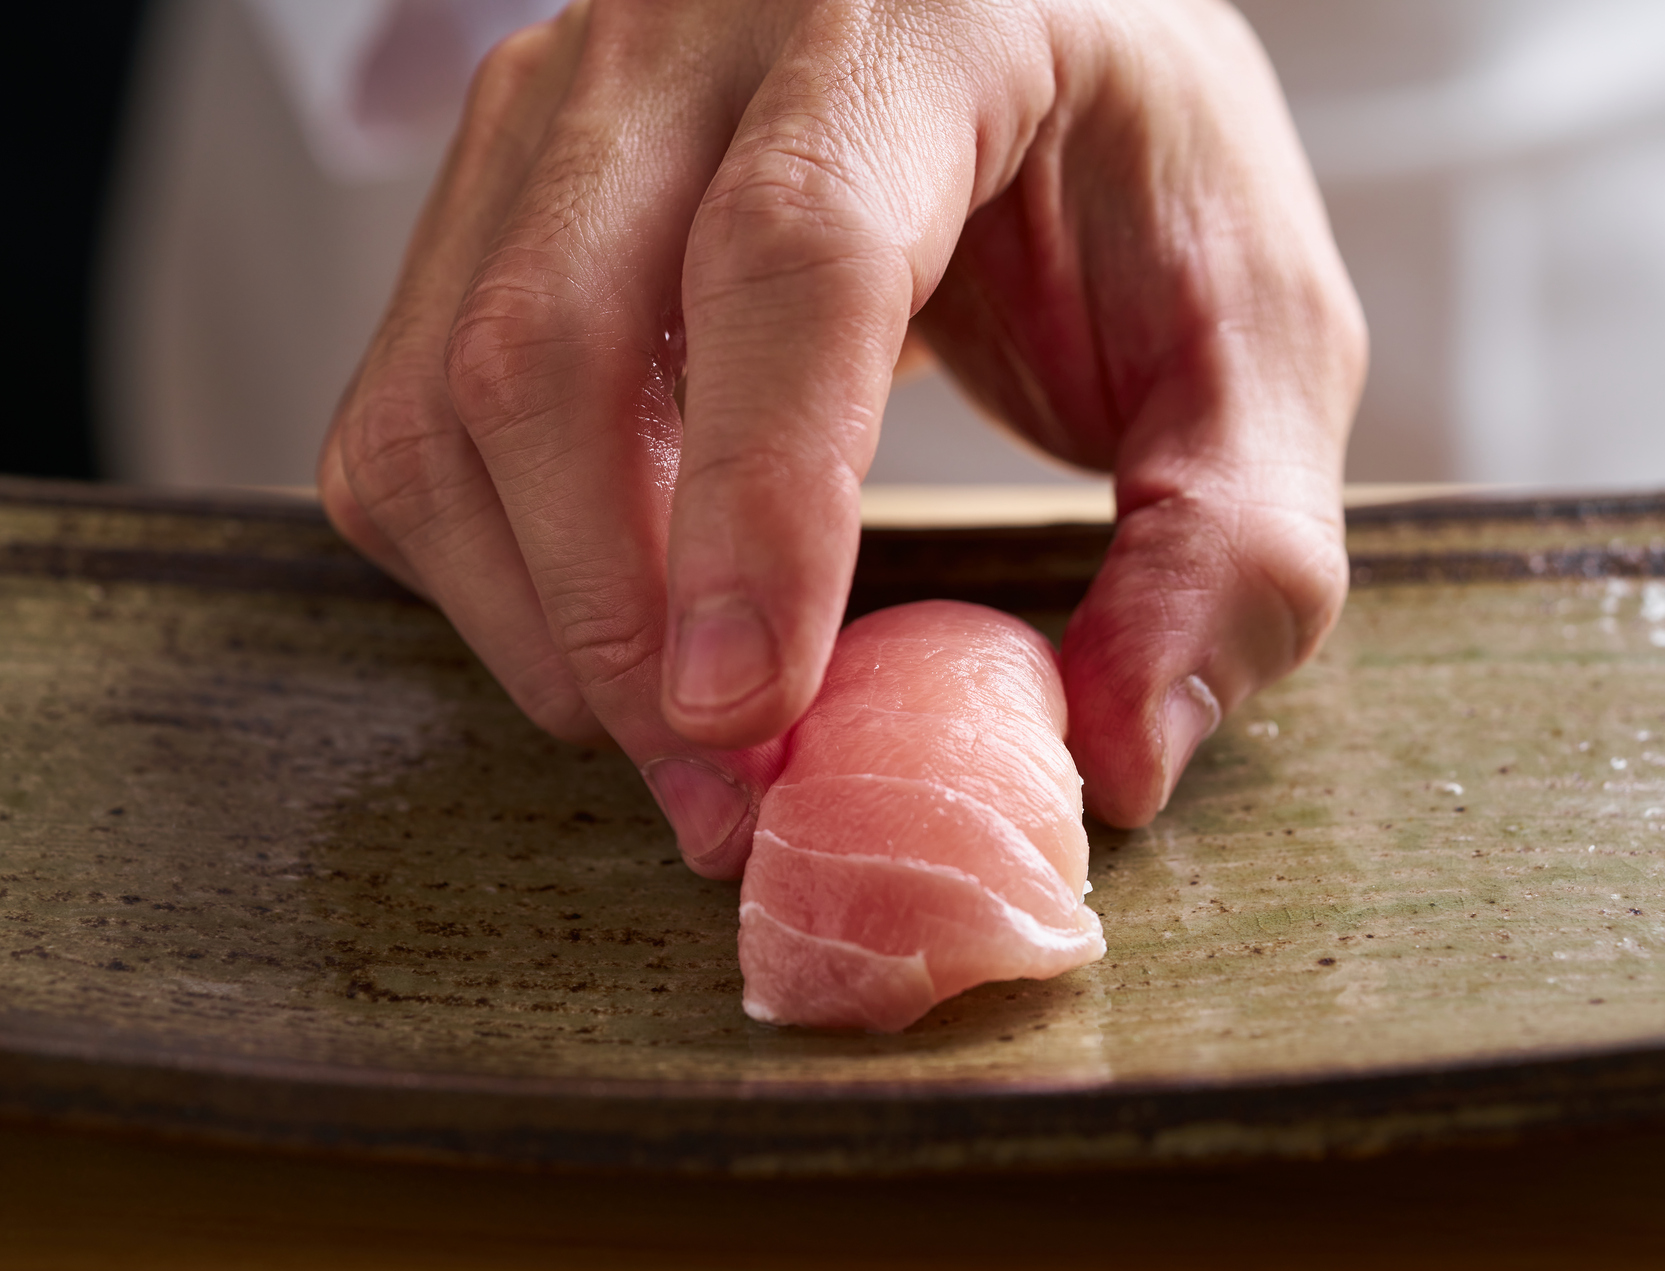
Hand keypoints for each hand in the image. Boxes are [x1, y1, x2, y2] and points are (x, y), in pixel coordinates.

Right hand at [318, 0, 1364, 872]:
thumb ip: (1236, 542)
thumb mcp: (1259, 339)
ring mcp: (558, 107)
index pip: (791, 255)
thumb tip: (1119, 757)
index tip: (750, 716)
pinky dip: (484, 573)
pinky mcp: (484, 195)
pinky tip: (616, 630)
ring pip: (444, 397)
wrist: (1014, 38)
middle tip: (730, 798)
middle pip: (552, 339)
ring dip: (542, 620)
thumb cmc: (1133, 178)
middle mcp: (693, 33)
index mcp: (917, 24)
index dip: (755, 502)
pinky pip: (405, 422)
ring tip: (688, 749)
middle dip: (617, 616)